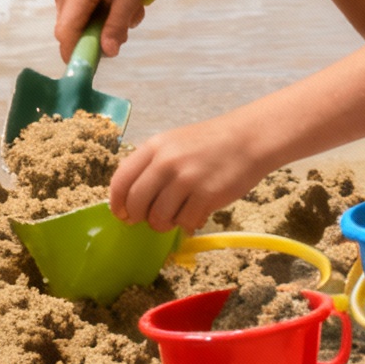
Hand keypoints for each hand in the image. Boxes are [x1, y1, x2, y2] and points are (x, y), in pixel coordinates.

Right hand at [51, 0, 153, 60]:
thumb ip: (115, 27)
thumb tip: (107, 54)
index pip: (66, 34)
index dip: (77, 53)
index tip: (96, 65)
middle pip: (71, 30)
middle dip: (97, 37)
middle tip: (125, 30)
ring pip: (78, 22)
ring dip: (103, 24)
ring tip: (129, 10)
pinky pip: (81, 11)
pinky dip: (101, 13)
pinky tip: (119, 1)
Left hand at [109, 118, 264, 232]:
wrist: (248, 139)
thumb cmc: (209, 143)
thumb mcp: (173, 144)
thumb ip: (150, 166)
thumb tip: (130, 199)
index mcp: (153, 147)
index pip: (121, 180)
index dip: (117, 203)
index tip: (122, 214)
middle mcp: (166, 162)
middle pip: (136, 203)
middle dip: (139, 218)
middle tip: (151, 219)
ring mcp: (186, 179)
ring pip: (159, 218)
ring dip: (164, 223)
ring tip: (177, 215)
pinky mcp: (206, 195)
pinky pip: (185, 223)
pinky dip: (188, 224)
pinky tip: (196, 214)